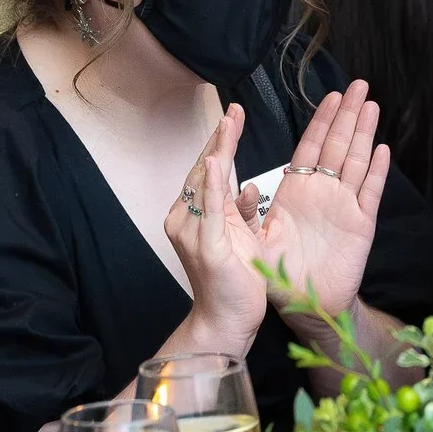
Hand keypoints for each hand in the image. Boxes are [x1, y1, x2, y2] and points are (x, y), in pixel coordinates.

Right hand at [165, 103, 271, 350]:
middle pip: (202, 170)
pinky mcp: (206, 247)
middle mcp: (185, 220)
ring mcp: (192, 233)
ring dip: (217, 151)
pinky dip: (211, 185)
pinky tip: (215, 162)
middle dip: (219, 139)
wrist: (226, 321)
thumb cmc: (235, 281)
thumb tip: (247, 185)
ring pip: (203, 183)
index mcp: (195, 216)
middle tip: (233, 110)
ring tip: (228, 123)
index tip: (233, 116)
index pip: (207, 172)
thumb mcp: (241, 237)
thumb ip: (240, 210)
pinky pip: (209, 210)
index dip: (220, 143)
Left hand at [256, 78, 390, 328]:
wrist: (306, 308)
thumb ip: (245, 212)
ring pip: (358, 161)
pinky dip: (378, 171)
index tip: (330, 96)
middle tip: (359, 85)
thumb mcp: (254, 240)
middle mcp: (324, 194)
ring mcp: (345, 207)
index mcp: (297, 192)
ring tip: (372, 105)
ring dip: (365, 133)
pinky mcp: (361, 225)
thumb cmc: (278, 276)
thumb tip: (239, 181)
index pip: (311, 147)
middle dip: (348, 115)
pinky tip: (383, 149)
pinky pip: (371, 192)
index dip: (322, 121)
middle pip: (339, 146)